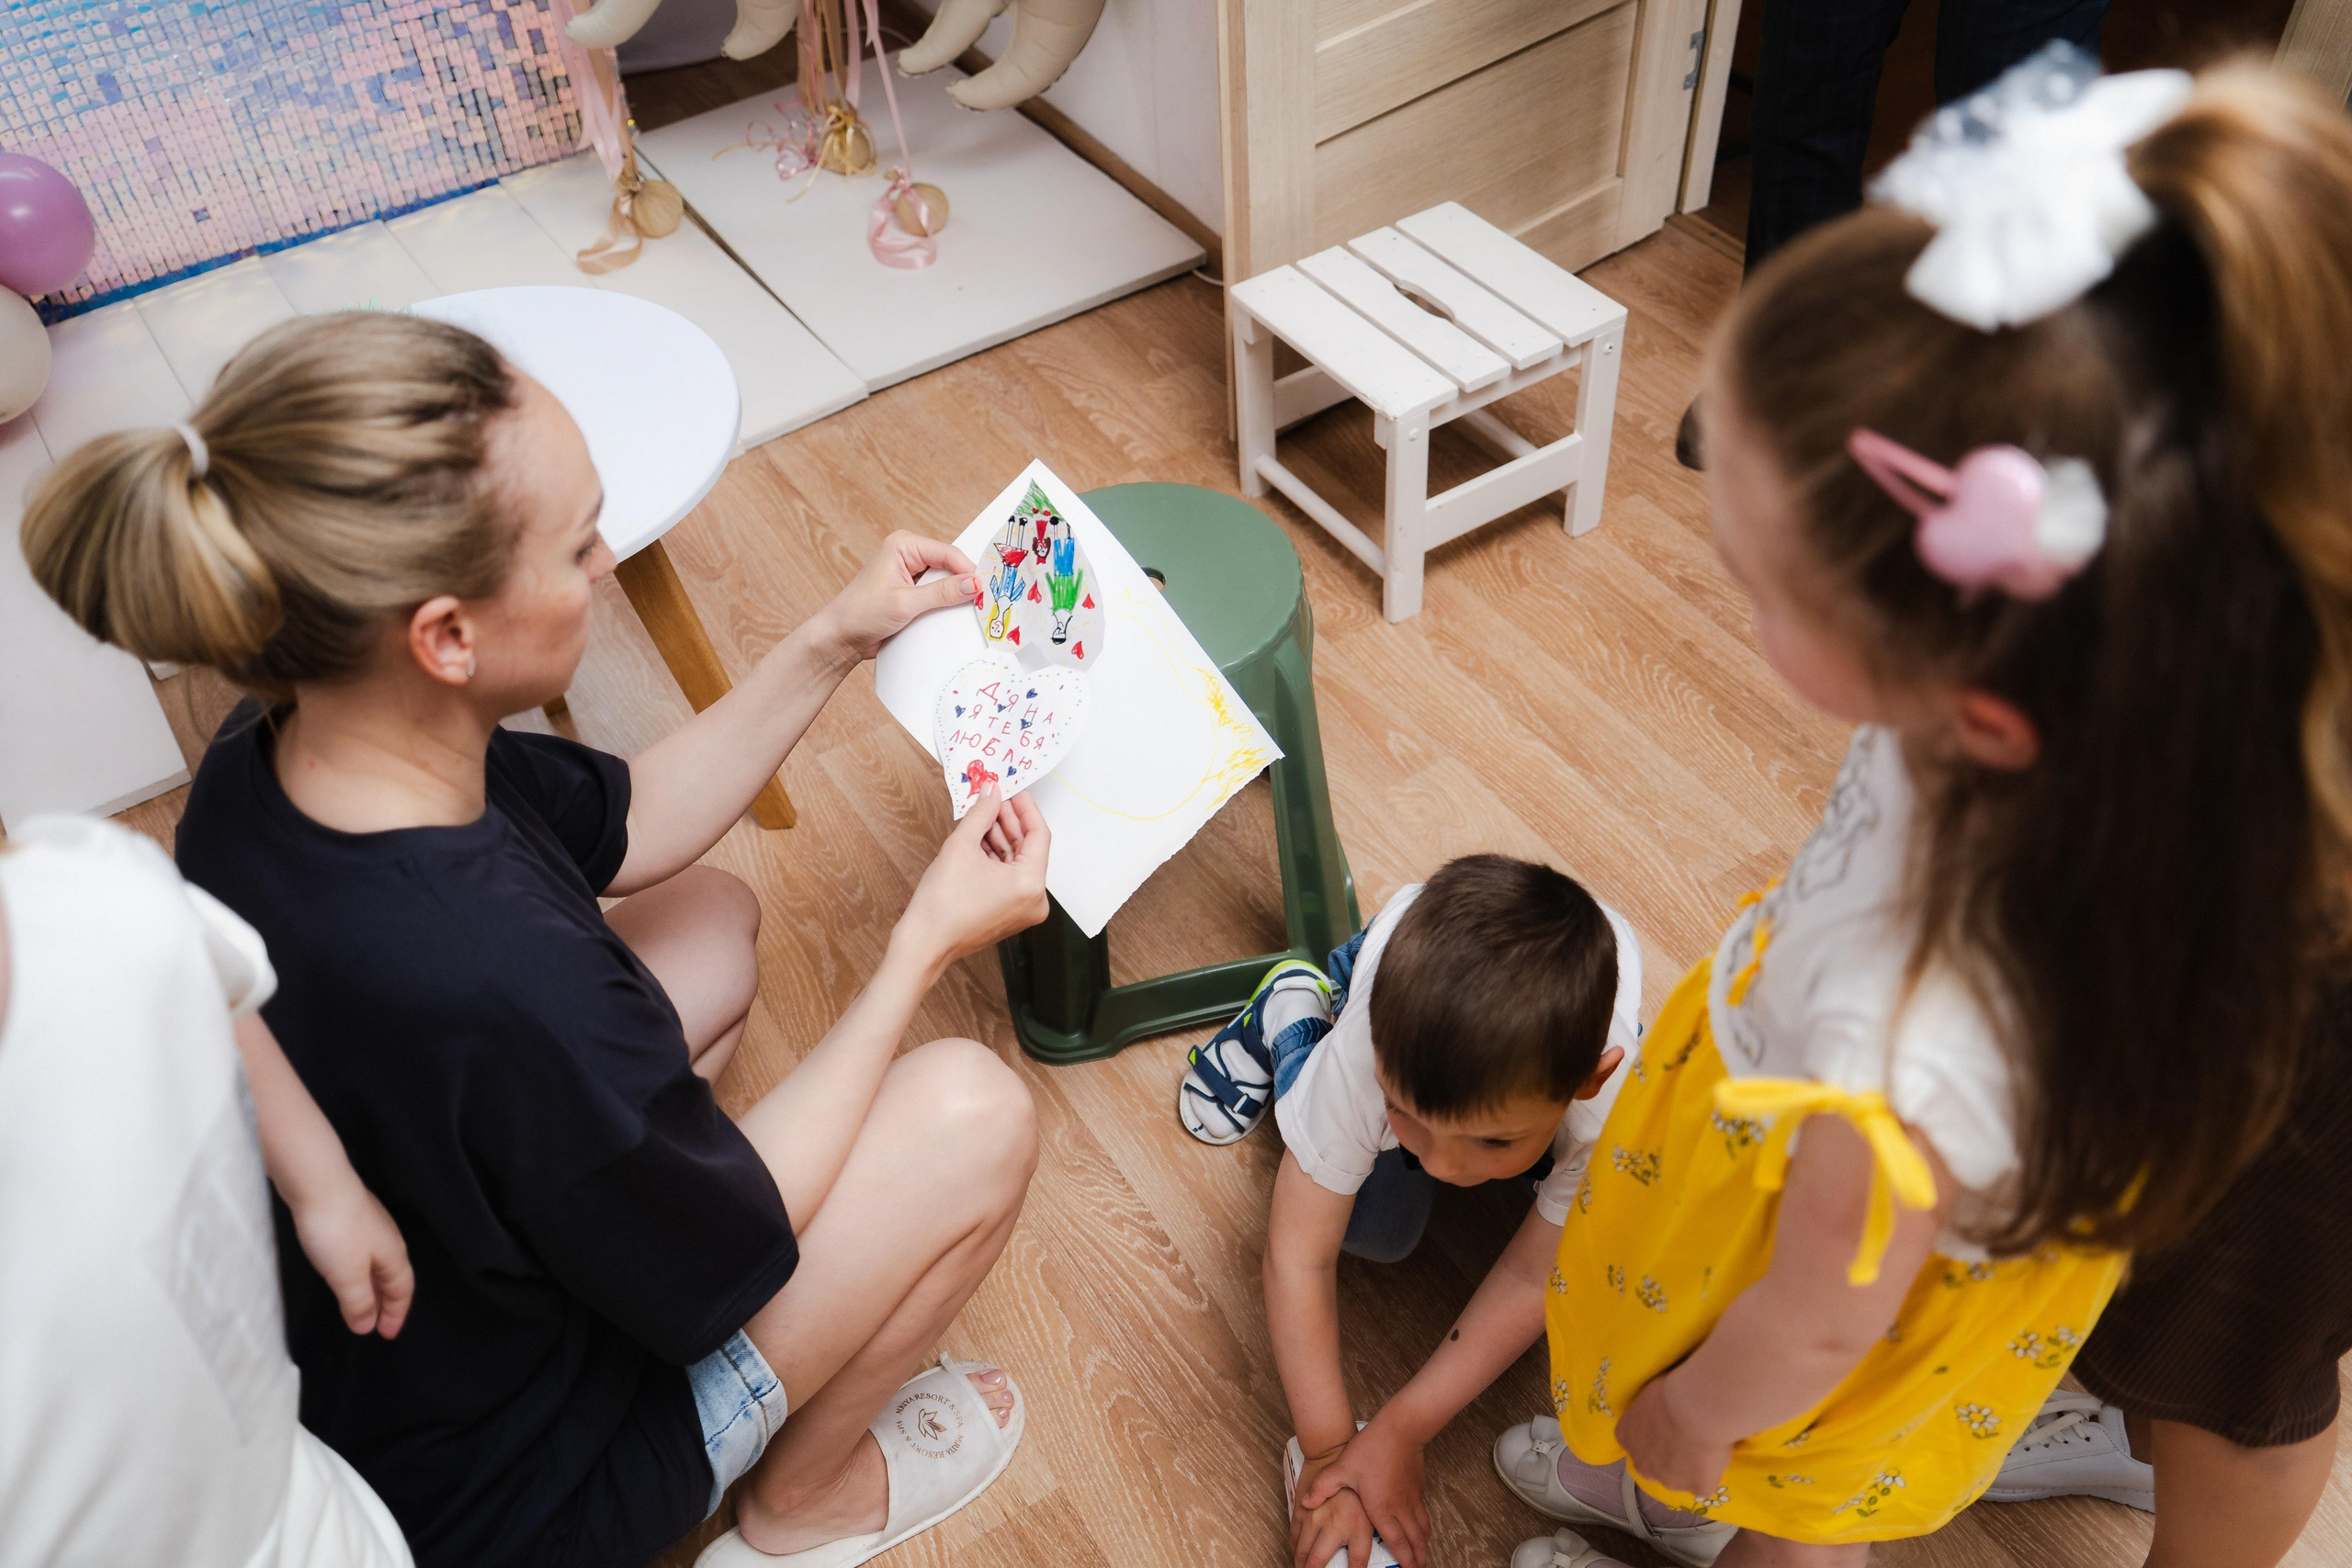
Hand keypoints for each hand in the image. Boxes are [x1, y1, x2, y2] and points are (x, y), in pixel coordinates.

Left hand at [291, 1181, 414, 1338]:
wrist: (318, 1183)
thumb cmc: (337, 1230)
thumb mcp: (347, 1276)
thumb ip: (358, 1303)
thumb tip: (366, 1326)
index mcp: (394, 1256)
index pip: (403, 1291)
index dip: (396, 1315)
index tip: (387, 1335)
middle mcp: (387, 1241)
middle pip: (393, 1278)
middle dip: (386, 1304)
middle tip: (376, 1326)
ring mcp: (369, 1227)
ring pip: (377, 1266)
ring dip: (371, 1289)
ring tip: (359, 1305)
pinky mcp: (350, 1220)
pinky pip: (362, 1255)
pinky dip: (358, 1273)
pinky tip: (344, 1274)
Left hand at [809, 531, 978, 662]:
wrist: (840, 638)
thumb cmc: (861, 613)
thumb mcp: (905, 603)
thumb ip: (941, 593)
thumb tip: (974, 584)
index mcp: (903, 545)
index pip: (947, 553)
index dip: (968, 570)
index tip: (987, 589)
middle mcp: (908, 555)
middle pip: (949, 566)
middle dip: (964, 583)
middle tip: (985, 601)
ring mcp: (910, 574)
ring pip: (945, 582)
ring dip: (955, 596)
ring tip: (974, 610)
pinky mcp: (911, 593)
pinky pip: (937, 595)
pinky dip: (946, 606)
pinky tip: (956, 617)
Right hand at [895, 788, 1049, 971]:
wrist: (924, 943)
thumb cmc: (941, 903)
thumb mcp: (961, 847)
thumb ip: (981, 814)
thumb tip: (991, 791)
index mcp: (1031, 884)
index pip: (1038, 834)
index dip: (1025, 807)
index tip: (1013, 788)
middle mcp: (1035, 899)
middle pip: (1028, 848)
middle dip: (1009, 820)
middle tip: (994, 796)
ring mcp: (1024, 909)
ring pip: (1018, 861)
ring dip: (1001, 837)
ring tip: (983, 813)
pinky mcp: (1011, 913)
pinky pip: (1010, 877)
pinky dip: (997, 857)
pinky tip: (981, 837)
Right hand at [1291, 1452, 1376, 1567]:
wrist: (1334, 1451)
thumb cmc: (1357, 1477)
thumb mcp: (1373, 1504)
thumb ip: (1377, 1529)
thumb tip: (1388, 1546)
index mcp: (1357, 1525)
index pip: (1356, 1563)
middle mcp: (1333, 1524)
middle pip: (1317, 1561)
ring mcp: (1314, 1519)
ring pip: (1302, 1552)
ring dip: (1302, 1564)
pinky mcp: (1301, 1512)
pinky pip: (1294, 1537)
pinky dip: (1295, 1549)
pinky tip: (1298, 1555)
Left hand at [1300, 1418, 1428, 1567]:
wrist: (1400, 1428)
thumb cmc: (1372, 1448)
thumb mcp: (1341, 1467)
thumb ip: (1323, 1487)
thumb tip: (1305, 1503)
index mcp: (1381, 1508)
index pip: (1394, 1542)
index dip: (1402, 1560)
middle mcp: (1400, 1508)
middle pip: (1413, 1541)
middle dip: (1416, 1560)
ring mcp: (1412, 1498)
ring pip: (1421, 1530)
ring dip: (1422, 1546)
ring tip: (1422, 1558)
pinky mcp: (1418, 1488)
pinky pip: (1423, 1514)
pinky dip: (1424, 1528)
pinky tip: (1421, 1529)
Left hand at [1617, 1372, 1732, 1502]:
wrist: (1696, 1407)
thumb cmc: (1670, 1391)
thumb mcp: (1650, 1396)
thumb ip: (1650, 1413)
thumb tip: (1661, 1413)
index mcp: (1626, 1437)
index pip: (1637, 1444)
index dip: (1655, 1437)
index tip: (1669, 1427)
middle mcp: (1642, 1465)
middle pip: (1654, 1468)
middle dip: (1668, 1459)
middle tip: (1688, 1440)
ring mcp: (1669, 1481)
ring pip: (1680, 1479)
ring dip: (1690, 1468)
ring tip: (1707, 1446)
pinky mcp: (1696, 1488)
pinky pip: (1705, 1484)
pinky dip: (1712, 1473)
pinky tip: (1718, 1453)